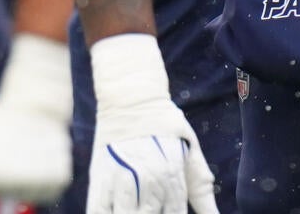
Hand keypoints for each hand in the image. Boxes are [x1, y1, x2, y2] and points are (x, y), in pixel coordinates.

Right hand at [87, 34, 218, 213]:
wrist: (132, 97)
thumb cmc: (166, 127)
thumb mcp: (191, 154)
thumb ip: (202, 190)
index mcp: (173, 178)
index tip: (166, 211)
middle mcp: (148, 182)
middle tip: (150, 208)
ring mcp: (121, 180)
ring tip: (135, 209)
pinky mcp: (99, 177)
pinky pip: (97, 210)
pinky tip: (113, 211)